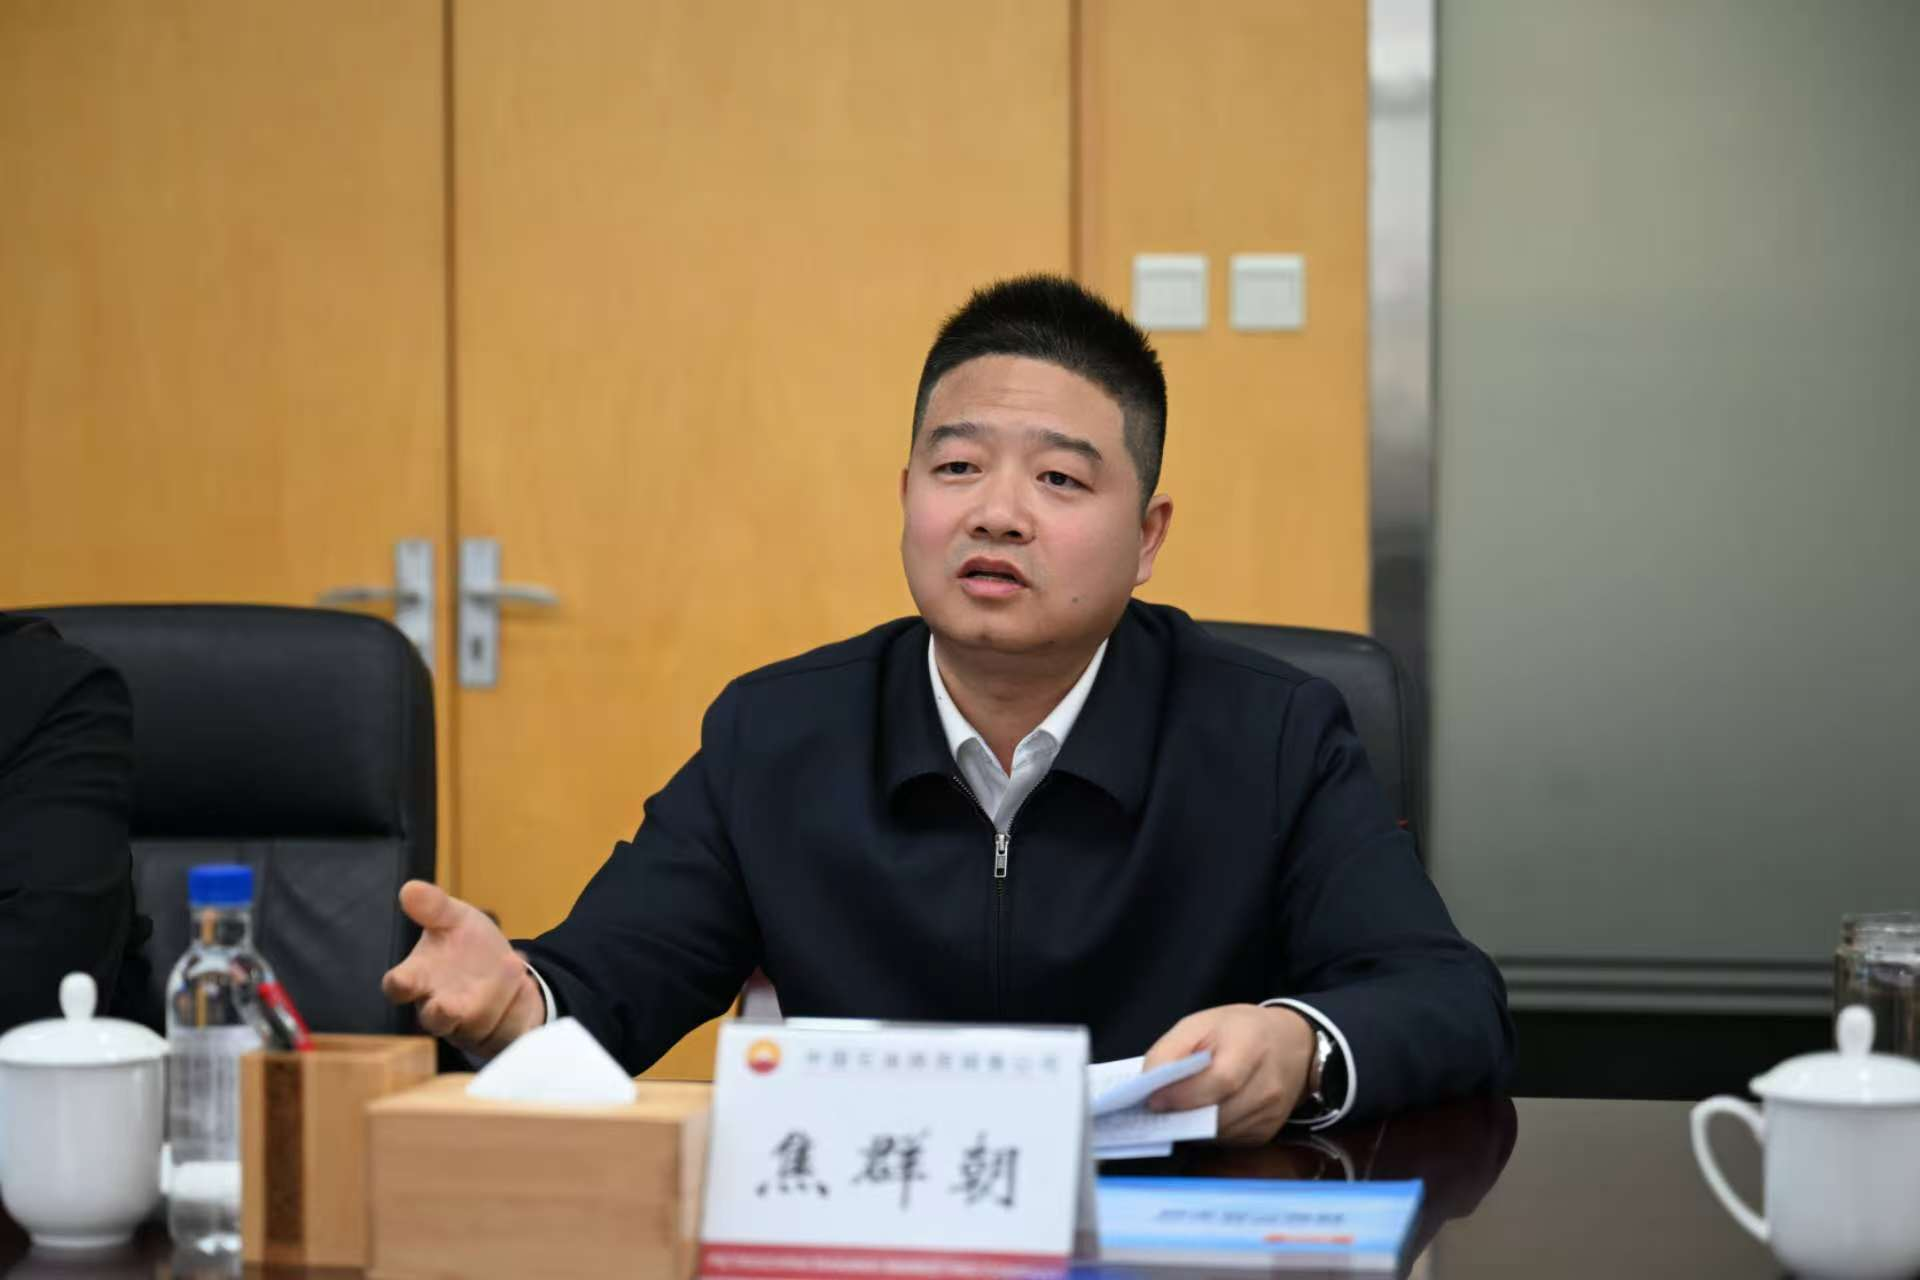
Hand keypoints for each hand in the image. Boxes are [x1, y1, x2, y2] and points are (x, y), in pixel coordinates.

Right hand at [379, 879, 545, 1059]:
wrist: (504, 967)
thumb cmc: (465, 944)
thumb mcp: (454, 918)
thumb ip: (433, 907)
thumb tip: (410, 888)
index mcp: (420, 979)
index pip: (399, 988)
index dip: (399, 986)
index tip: (403, 980)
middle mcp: (439, 1008)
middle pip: (435, 1020)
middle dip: (442, 1014)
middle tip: (447, 1006)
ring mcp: (469, 1026)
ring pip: (479, 1022)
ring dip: (497, 992)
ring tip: (513, 962)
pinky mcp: (499, 1034)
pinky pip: (510, 1028)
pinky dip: (520, 1005)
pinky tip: (526, 985)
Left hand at [1142, 1004, 1317, 1145]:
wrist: (1290, 1044)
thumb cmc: (1238, 1030)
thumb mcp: (1200, 1023)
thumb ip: (1171, 1050)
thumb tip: (1149, 1086)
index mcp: (1252, 1046)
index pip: (1219, 1080)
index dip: (1184, 1094)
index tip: (1153, 1099)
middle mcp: (1268, 1085)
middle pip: (1217, 1114)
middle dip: (1182, 1115)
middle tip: (1158, 1109)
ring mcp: (1271, 1114)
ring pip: (1218, 1133)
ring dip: (1192, 1126)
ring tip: (1178, 1109)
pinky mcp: (1267, 1132)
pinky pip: (1227, 1141)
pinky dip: (1208, 1132)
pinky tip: (1202, 1114)